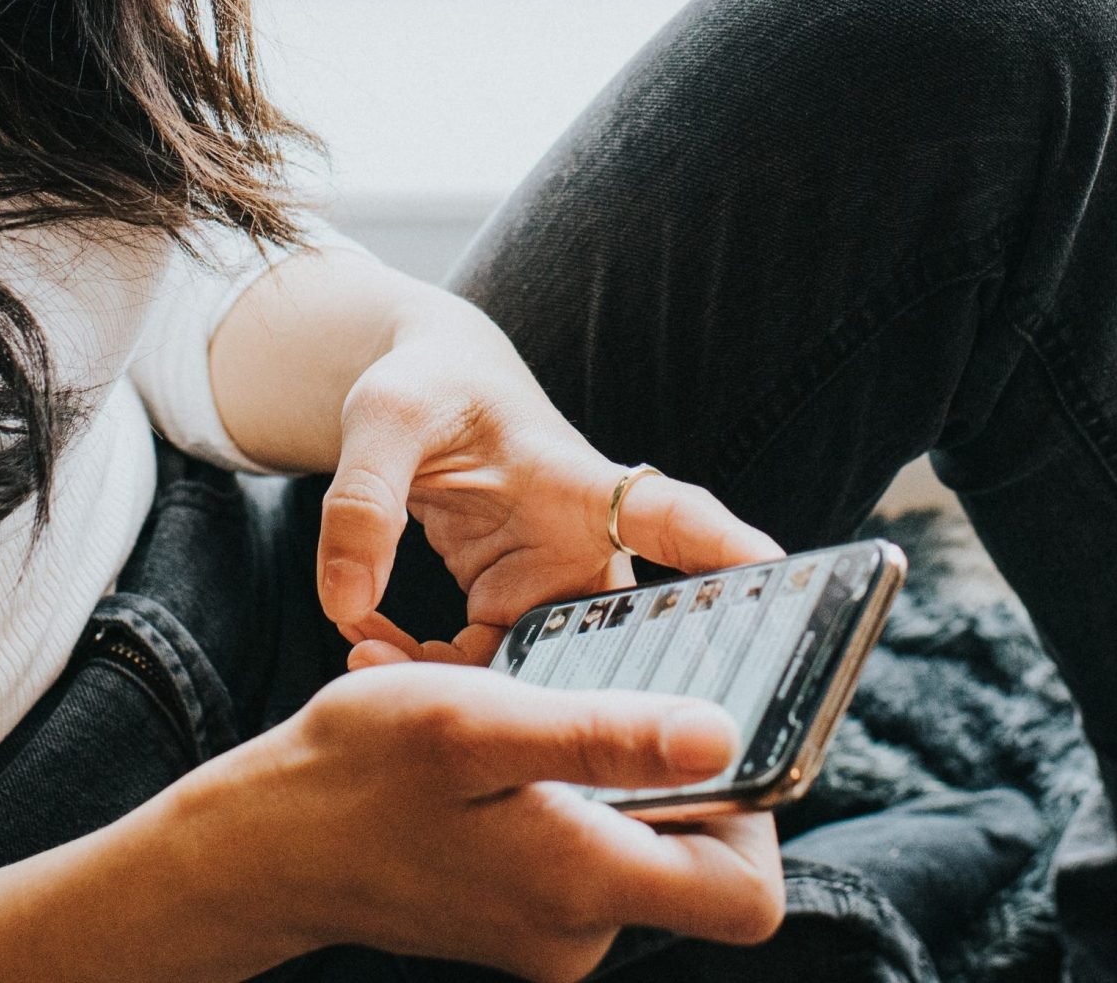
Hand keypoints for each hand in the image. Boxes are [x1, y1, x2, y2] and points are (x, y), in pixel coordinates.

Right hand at [172, 662, 783, 980]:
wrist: (262, 844)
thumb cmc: (359, 771)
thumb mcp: (478, 722)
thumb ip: (603, 736)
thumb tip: (722, 737)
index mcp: (586, 887)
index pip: (748, 895)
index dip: (758, 815)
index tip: (707, 730)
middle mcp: (581, 930)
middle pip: (698, 864)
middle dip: (663, 768)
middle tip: (594, 695)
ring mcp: (549, 931)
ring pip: (633, 843)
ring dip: (599, 771)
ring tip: (522, 715)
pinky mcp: (519, 916)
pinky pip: (579, 850)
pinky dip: (556, 793)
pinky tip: (495, 751)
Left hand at [317, 287, 781, 665]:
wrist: (425, 400)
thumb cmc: (424, 388)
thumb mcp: (383, 418)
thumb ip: (363, 499)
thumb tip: (344, 604)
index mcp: (576, 481)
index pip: (664, 514)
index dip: (718, 547)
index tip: (772, 573)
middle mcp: (585, 546)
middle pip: (618, 638)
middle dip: (570, 695)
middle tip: (500, 728)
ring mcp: (553, 590)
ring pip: (538, 675)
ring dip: (463, 689)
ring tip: (365, 658)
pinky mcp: (515, 616)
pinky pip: (485, 673)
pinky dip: (427, 675)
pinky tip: (365, 648)